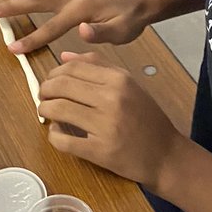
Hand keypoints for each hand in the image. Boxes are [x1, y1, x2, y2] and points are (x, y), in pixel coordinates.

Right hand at [0, 0, 152, 54]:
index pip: (50, 28)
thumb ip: (101, 33)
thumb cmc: (131, 21)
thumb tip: (81, 31)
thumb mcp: (122, 33)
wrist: (140, 1)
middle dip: (9, 7)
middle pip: (35, 0)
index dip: (31, 40)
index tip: (12, 49)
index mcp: (80, 10)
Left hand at [38, 52, 184, 189]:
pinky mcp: (99, 151)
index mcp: (118, 80)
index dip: (54, 74)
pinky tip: (58, 132)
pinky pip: (62, 140)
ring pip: (57, 110)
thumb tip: (64, 57)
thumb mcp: (129, 85)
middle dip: (45, 91)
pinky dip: (53, 135)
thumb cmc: (147, 119)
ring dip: (45, 110)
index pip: (72, 68)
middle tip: (44, 97)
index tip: (51, 82)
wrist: (166, 155)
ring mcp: (105, 126)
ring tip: (48, 113)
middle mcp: (112, 99)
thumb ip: (98, 67)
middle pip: (61, 86)